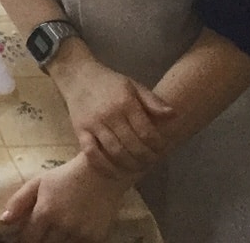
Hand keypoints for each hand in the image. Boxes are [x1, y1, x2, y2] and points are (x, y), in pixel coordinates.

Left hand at [1, 153, 130, 242]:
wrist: (102, 174)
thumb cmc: (66, 176)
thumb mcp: (39, 182)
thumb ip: (19, 201)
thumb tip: (3, 220)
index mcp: (46, 212)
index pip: (29, 239)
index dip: (23, 241)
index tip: (20, 239)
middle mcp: (63, 226)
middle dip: (38, 242)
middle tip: (38, 234)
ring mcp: (81, 234)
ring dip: (55, 242)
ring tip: (53, 233)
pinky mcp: (97, 238)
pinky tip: (68, 235)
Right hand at [50, 49, 174, 177]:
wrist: (77, 75)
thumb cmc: (109, 83)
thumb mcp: (133, 86)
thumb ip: (152, 101)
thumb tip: (173, 115)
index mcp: (125, 103)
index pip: (147, 132)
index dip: (157, 145)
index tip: (161, 149)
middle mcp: (110, 114)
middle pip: (133, 146)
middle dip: (146, 158)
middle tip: (151, 162)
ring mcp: (94, 124)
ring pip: (115, 152)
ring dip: (129, 165)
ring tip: (137, 167)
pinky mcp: (80, 130)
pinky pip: (91, 153)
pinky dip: (104, 166)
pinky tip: (114, 173)